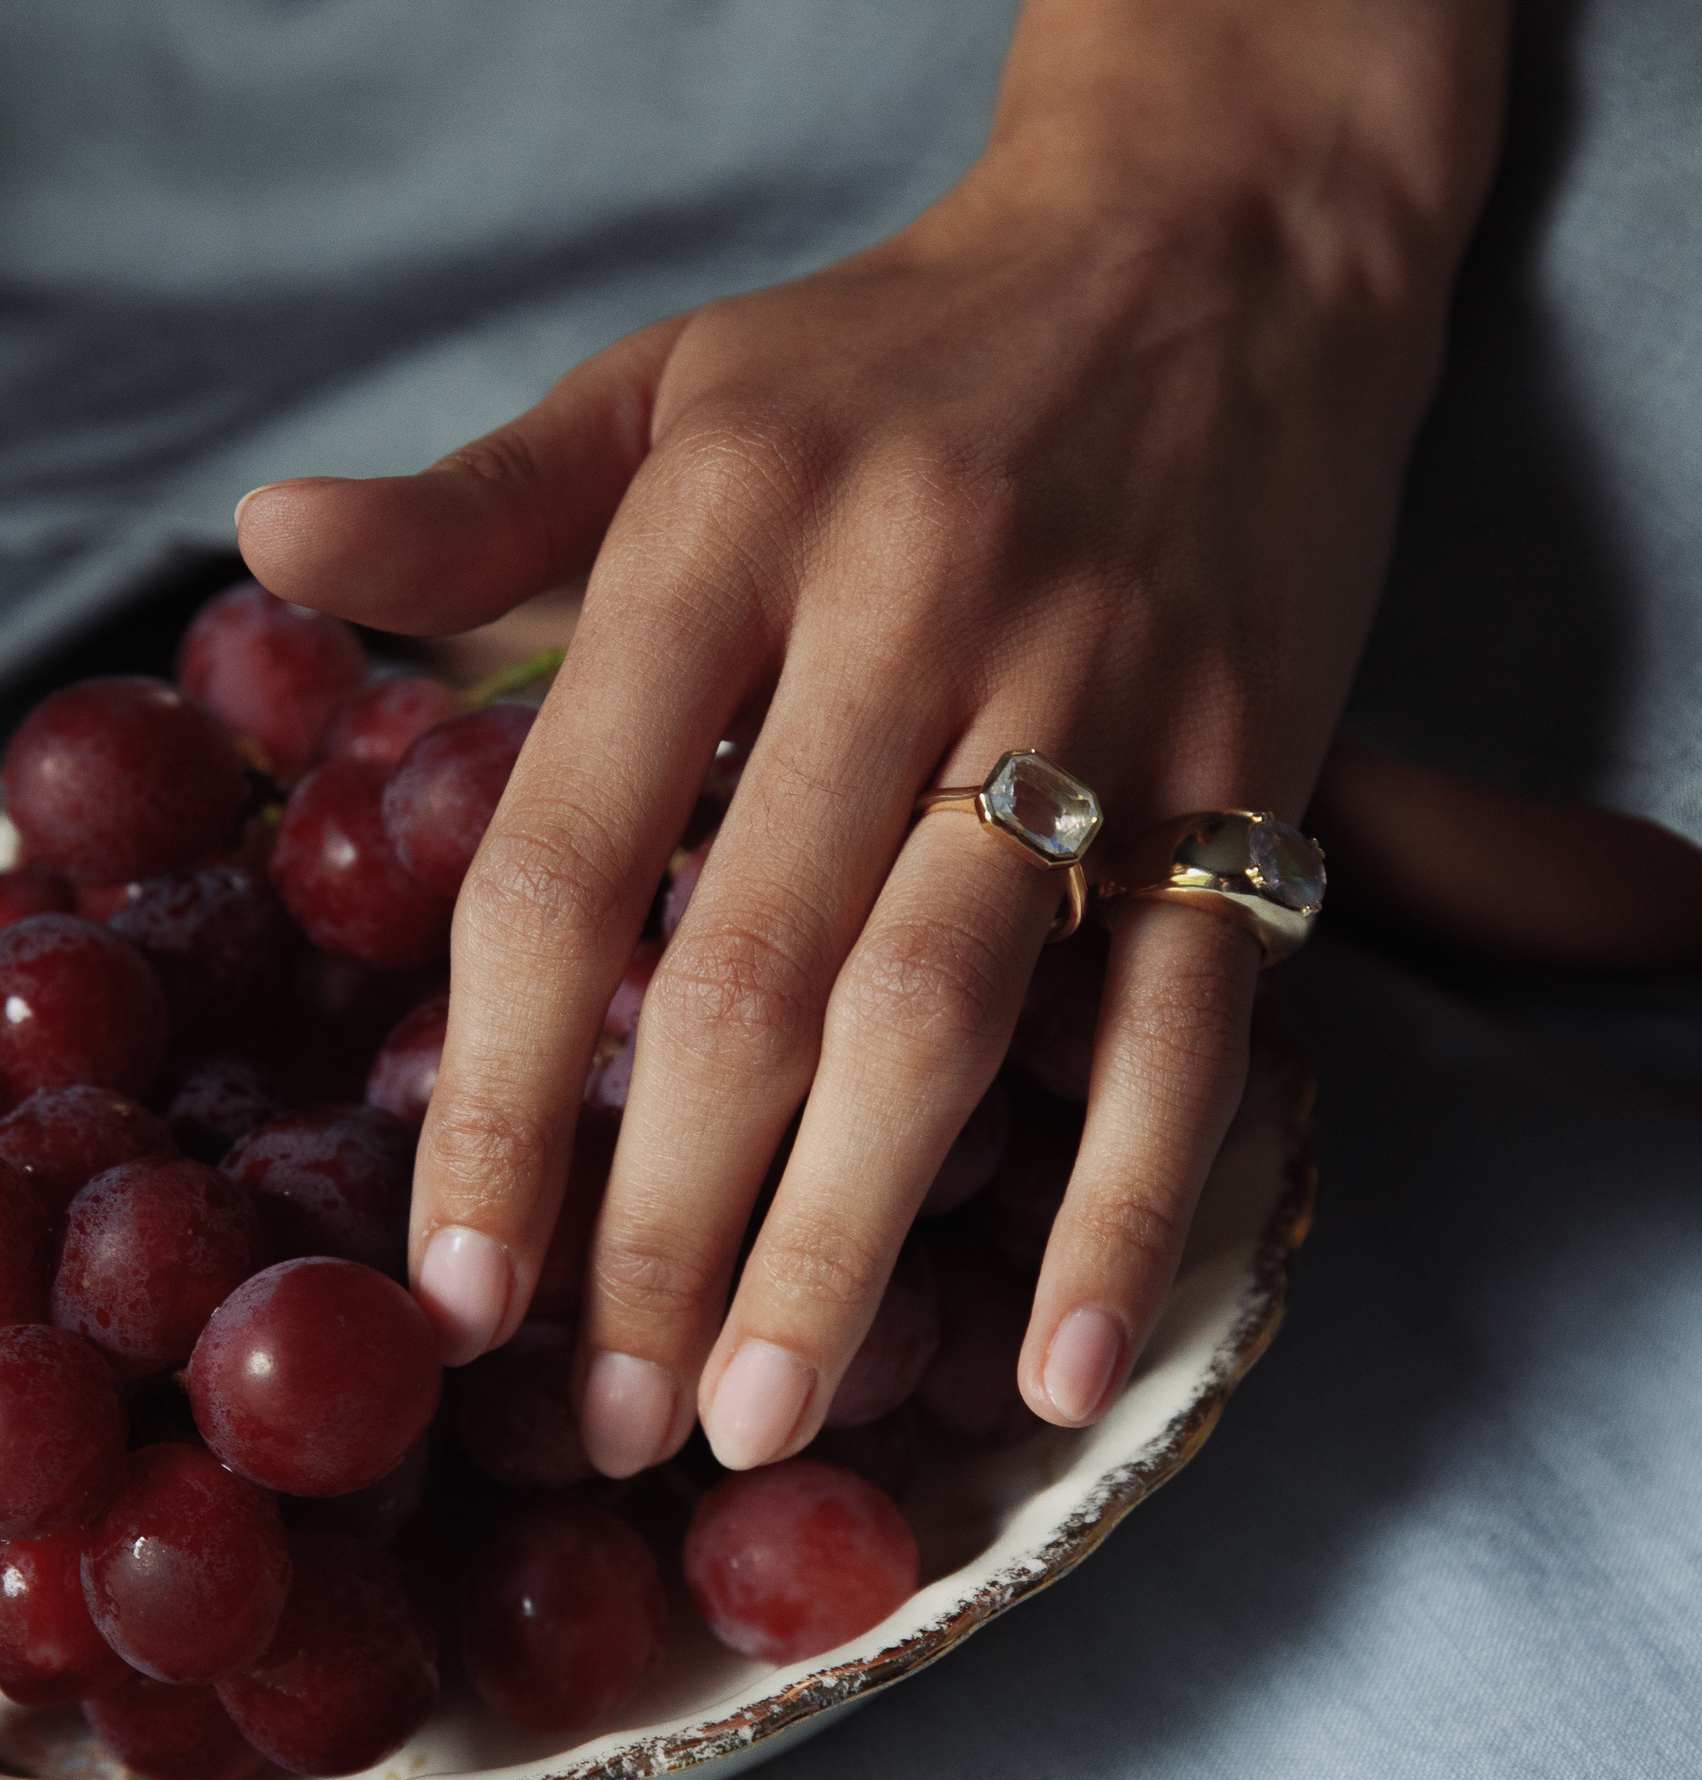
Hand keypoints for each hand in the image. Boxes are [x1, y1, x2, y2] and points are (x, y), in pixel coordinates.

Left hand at [238, 0, 1507, 1474]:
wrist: (1220, 250)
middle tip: (617, 1420)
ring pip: (943, 1012)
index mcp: (727, 517)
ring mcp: (1091, 692)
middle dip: (668, 1229)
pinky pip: (1181, 1011)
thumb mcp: (681, 379)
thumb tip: (269, 550)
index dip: (497, 1091)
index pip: (563, 852)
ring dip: (845, 1240)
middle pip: (752, 975)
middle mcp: (905, 607)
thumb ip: (483, 497)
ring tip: (767, 1421)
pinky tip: (1053, 1365)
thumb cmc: (921, 346)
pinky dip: (1120, 1202)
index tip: (466, 1284)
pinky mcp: (1245, 761)